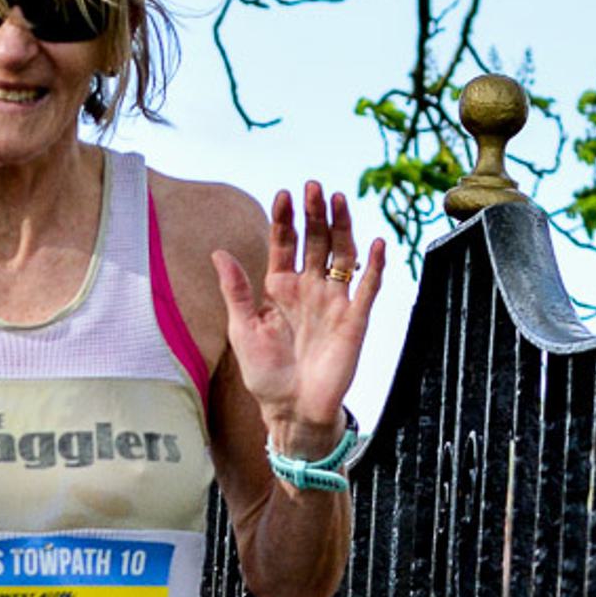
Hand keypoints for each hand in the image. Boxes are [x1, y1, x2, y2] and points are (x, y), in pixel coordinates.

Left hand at [212, 182, 384, 451]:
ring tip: (339, 199)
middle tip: (313, 186)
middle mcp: (309, 288)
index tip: (283, 195)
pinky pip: (368, 287)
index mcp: (280, 288)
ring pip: (342, 254)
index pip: (285, 243)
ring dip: (343, 227)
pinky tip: (376, 243)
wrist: (292, 410)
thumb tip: (218, 252)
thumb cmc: (264, 374)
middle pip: (316, 240)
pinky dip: (374, 266)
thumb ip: (236, 291)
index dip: (285, 219)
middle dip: (315, 213)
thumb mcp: (242, 329)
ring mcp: (334, 301)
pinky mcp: (355, 319)